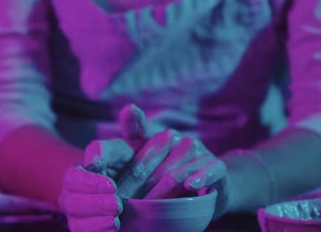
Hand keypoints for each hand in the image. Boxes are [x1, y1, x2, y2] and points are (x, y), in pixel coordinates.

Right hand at [59, 138, 133, 231]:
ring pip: (77, 225)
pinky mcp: (87, 229)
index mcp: (75, 176)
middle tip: (117, 203)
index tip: (112, 185)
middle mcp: (71, 197)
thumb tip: (94, 161)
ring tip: (115, 218)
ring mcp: (77, 217)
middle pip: (72, 205)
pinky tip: (114, 228)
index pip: (73, 180)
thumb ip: (104, 150)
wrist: (125, 182)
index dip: (91, 184)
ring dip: (97, 223)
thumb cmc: (118, 164)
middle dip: (96, 205)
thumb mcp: (116, 151)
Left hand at [116, 104, 233, 218]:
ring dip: (159, 195)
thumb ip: (123, 160)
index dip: (132, 119)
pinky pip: (208, 171)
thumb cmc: (168, 178)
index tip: (130, 109)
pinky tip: (191, 185)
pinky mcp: (216, 166)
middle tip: (120, 204)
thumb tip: (104, 146)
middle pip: (148, 163)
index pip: (138, 129)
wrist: (210, 187)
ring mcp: (197, 151)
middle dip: (133, 186)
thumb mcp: (143, 170)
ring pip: (174, 174)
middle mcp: (175, 139)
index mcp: (153, 138)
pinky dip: (200, 178)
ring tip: (147, 210)